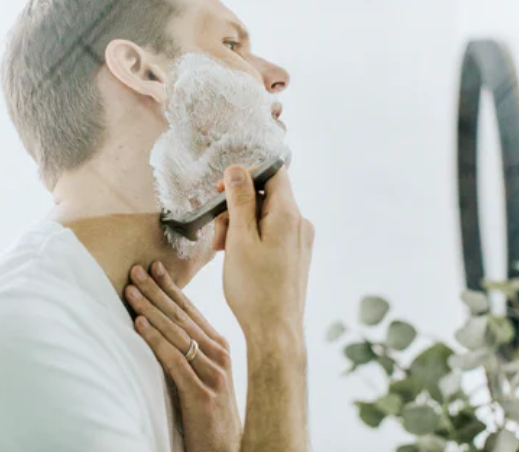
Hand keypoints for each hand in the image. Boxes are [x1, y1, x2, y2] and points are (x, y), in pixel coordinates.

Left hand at [125, 262, 241, 451]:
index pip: (190, 311)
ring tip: (131, 291)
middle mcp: (219, 355)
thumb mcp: (204, 376)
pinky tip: (138, 325)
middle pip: (181, 316)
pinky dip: (154, 340)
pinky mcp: (202, 394)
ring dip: (150, 309)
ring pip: (176, 333)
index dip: (171, 288)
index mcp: (219, 347)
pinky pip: (173, 361)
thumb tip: (163, 328)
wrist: (227, 449)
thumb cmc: (210, 413)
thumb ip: (190, 352)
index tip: (154, 266)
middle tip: (135, 270)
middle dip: (156, 291)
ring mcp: (212, 374)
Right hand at [217, 166, 313, 341]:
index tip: (221, 191)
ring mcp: (299, 240)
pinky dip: (251, 239)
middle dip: (236, 207)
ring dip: (240, 226)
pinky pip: (271, 234)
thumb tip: (237, 169)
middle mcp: (300, 223)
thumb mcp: (239, 239)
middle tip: (218, 234)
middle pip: (265, 195)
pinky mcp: (295, 255)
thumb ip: (239, 201)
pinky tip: (237, 258)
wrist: (274, 331)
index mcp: (288, 215)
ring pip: (265, 216)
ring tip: (223, 251)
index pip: (273, 172)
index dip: (245, 175)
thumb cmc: (254, 289)